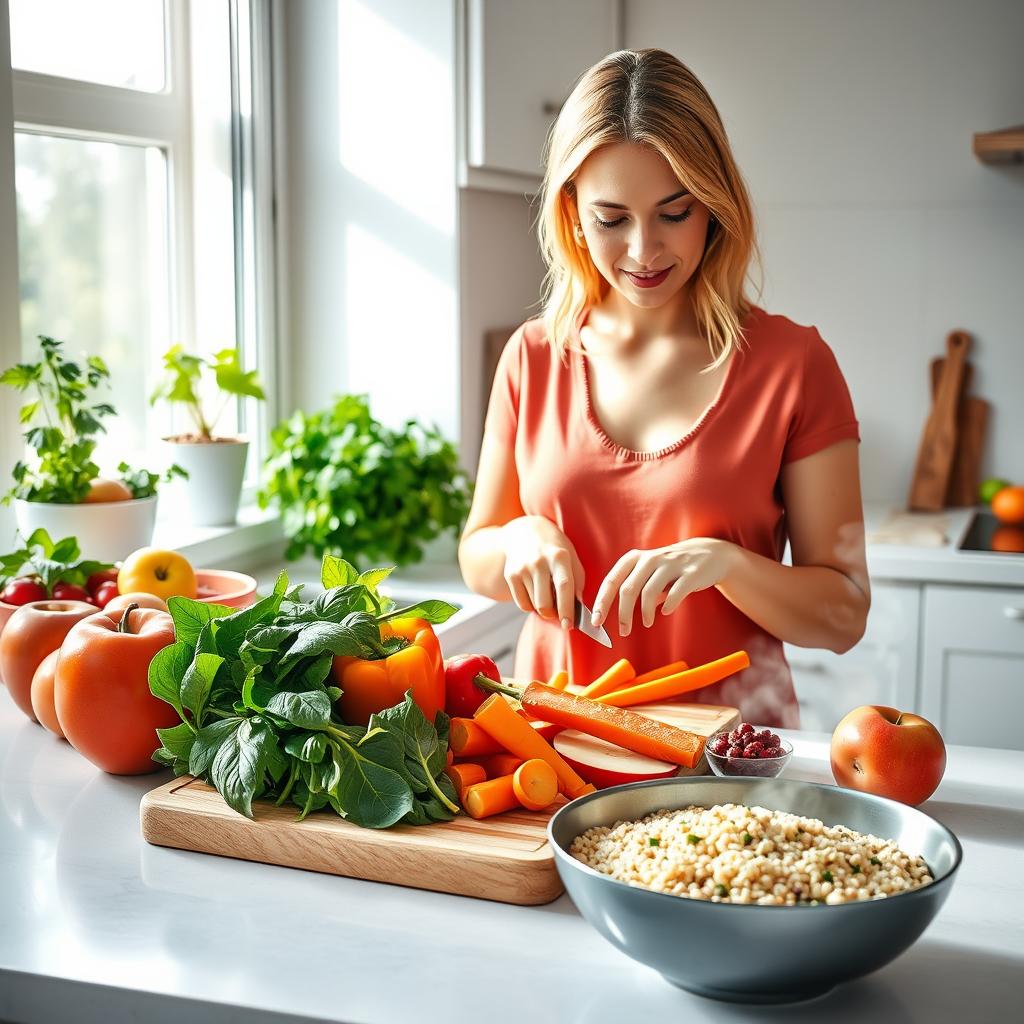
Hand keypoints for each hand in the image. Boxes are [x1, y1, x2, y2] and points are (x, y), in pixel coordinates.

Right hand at [499, 515, 584, 629]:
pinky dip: (531, 606)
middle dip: (553, 615)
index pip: (564, 587)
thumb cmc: (554, 548)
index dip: (567, 609)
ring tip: (548, 598)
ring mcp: (522, 568)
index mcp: (559, 556)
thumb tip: (579, 607)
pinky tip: (536, 594)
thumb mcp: (571, 557)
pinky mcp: (511, 575)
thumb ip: (577, 581)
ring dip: (543, 610)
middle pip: (544, 603)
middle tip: (559, 614)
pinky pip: (522, 604)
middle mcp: (539, 562)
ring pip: (534, 605)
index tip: (568, 625)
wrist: (525, 532)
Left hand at [590, 538, 735, 636]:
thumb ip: (632, 589)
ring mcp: (671, 564)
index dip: (602, 602)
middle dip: (623, 614)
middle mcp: (650, 559)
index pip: (612, 581)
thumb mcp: (648, 573)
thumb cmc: (671, 568)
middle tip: (623, 631)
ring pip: (649, 591)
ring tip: (645, 624)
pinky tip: (666, 612)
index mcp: (635, 558)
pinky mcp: (691, 572)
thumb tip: (613, 614)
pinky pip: (676, 592)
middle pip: (629, 589)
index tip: (596, 622)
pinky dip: (668, 605)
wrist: (709, 553)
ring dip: (644, 612)